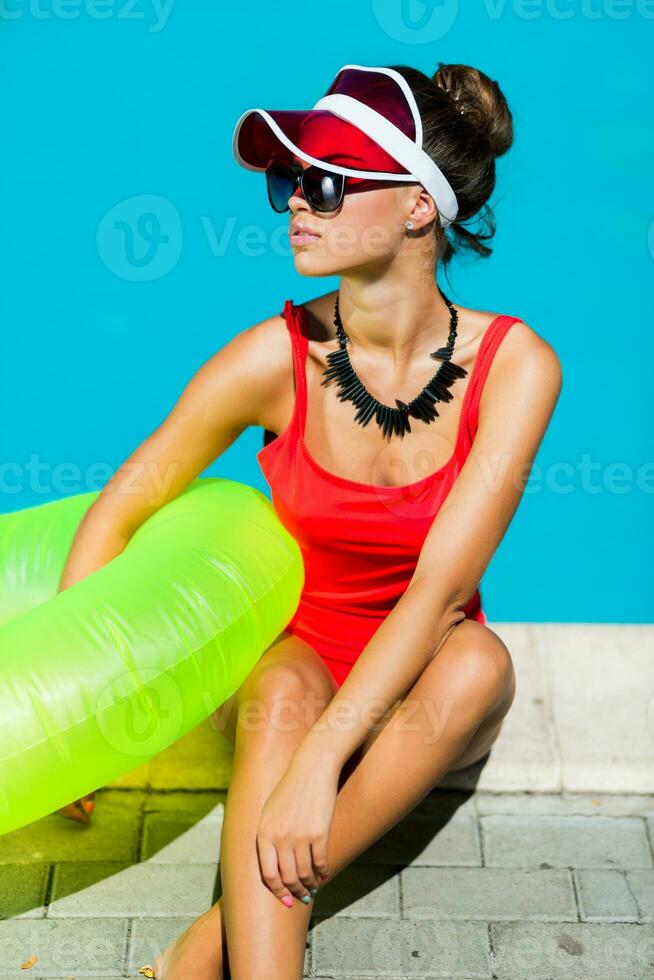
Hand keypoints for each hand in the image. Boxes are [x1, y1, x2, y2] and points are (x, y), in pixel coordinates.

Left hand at [256, 748, 339, 907]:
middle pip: (287, 878)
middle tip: (302, 898)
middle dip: (295, 892)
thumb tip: (274, 864)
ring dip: (309, 885)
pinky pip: (320, 862)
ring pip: (304, 873)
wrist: (313, 767)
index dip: (277, 892)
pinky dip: (322, 873)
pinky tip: (323, 875)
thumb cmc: (291, 788)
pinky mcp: (318, 834)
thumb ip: (268, 836)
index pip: (268, 874)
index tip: (285, 901)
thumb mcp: (270, 809)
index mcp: (263, 833)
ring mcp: (299, 837)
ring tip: (313, 888)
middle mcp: (279, 838)